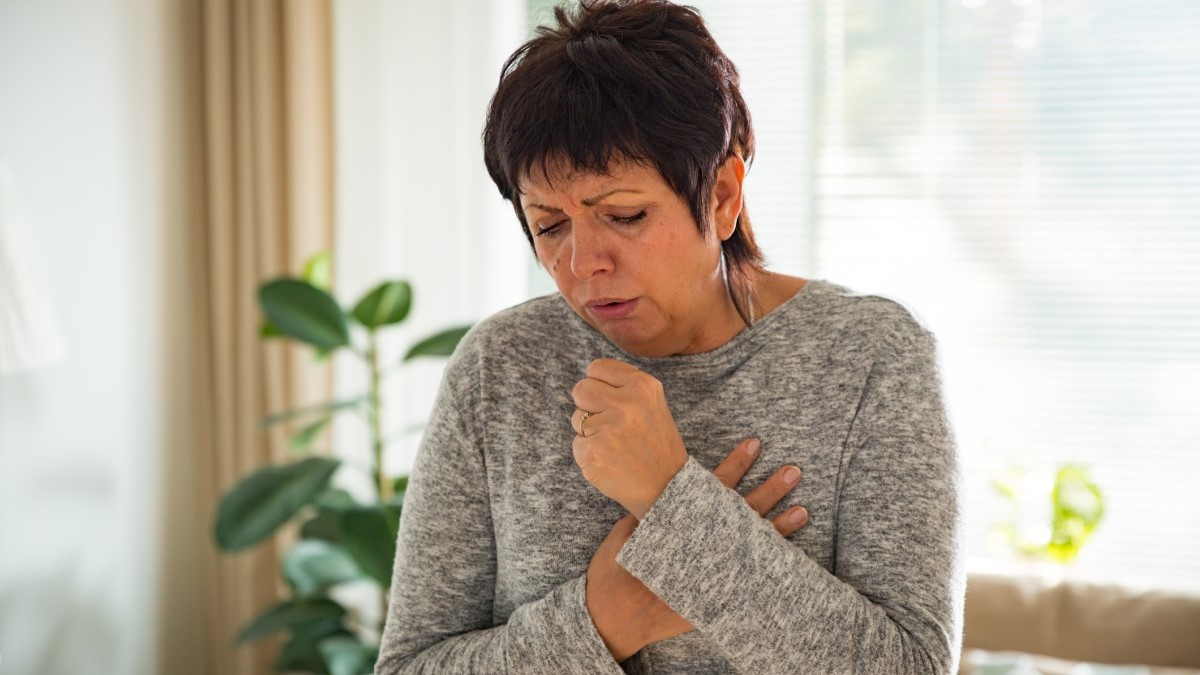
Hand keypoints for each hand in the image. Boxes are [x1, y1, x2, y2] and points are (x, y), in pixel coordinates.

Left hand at [571, 359, 688, 517]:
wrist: (667, 487)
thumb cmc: (655, 444)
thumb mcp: (651, 404)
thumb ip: (624, 387)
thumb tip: (590, 378)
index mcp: (642, 385)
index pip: (597, 367)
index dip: (598, 385)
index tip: (609, 400)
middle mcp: (626, 403)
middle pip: (581, 389)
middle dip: (588, 405)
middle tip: (609, 425)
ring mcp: (608, 428)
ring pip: (577, 417)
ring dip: (589, 431)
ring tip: (615, 444)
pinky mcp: (593, 452)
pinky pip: (576, 443)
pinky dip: (589, 454)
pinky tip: (610, 460)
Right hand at [585, 438, 809, 660]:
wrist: (614, 615)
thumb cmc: (616, 569)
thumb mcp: (631, 528)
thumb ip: (655, 508)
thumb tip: (669, 484)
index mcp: (682, 522)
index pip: (714, 486)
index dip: (735, 464)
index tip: (753, 444)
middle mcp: (703, 546)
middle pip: (743, 513)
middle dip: (770, 491)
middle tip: (793, 472)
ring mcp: (713, 573)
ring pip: (754, 546)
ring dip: (780, 527)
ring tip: (803, 510)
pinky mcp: (716, 597)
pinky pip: (750, 579)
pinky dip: (769, 566)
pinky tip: (789, 557)